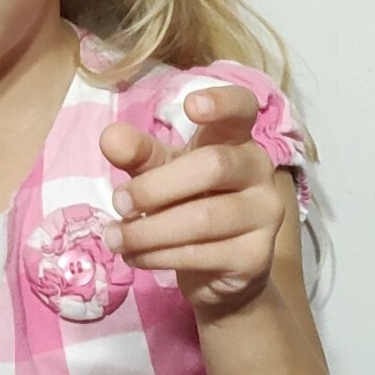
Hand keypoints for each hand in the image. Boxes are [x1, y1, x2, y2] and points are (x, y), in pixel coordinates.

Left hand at [98, 85, 288, 313]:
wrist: (217, 272)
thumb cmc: (188, 205)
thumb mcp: (160, 173)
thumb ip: (138, 154)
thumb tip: (110, 138)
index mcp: (237, 140)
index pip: (243, 109)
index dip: (223, 102)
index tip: (190, 104)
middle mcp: (259, 172)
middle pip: (214, 166)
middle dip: (156, 186)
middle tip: (118, 202)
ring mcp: (264, 216)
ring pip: (204, 218)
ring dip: (148, 231)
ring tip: (115, 238)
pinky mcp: (255, 257)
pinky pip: (201, 255)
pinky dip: (158, 257)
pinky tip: (135, 257)